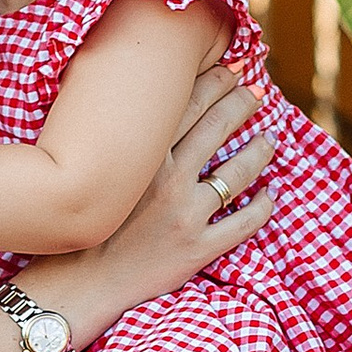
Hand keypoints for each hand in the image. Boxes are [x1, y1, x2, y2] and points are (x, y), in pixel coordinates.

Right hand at [34, 65, 273, 345]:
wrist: (81, 282)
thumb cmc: (87, 225)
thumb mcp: (102, 172)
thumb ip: (125, 142)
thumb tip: (143, 110)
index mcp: (143, 157)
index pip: (189, 105)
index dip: (216, 81)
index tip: (236, 69)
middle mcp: (168, 180)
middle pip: (217, 128)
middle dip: (242, 104)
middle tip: (258, 94)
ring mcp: (186, 215)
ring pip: (237, 173)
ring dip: (259, 150)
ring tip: (270, 139)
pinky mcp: (198, 248)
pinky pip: (244, 223)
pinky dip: (262, 206)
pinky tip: (269, 195)